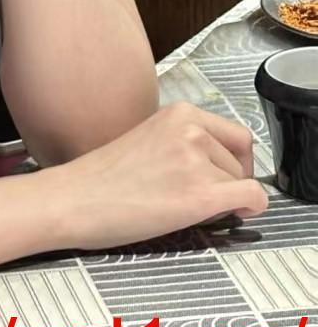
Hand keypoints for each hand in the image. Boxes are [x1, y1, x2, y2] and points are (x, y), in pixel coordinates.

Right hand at [42, 101, 268, 252]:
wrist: (73, 199)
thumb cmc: (101, 178)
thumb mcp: (148, 139)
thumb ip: (183, 141)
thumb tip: (219, 162)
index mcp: (177, 113)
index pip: (235, 134)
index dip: (234, 160)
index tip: (223, 174)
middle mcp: (190, 129)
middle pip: (243, 157)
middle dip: (232, 179)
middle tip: (206, 194)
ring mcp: (196, 160)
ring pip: (243, 181)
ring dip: (226, 197)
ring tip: (188, 205)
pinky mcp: (199, 193)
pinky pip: (253, 197)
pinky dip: (250, 208)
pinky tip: (233, 213)